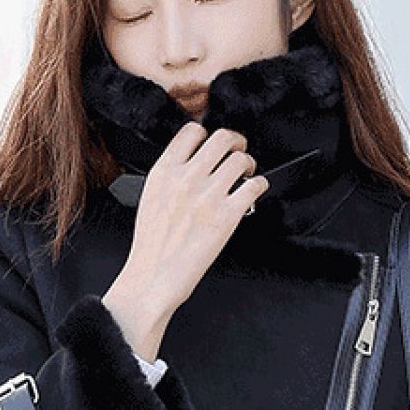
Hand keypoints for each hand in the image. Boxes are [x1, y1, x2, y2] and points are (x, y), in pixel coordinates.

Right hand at [123, 122, 269, 314]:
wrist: (153, 278)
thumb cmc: (152, 247)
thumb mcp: (150, 198)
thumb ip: (171, 177)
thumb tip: (191, 164)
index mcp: (164, 172)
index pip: (192, 132)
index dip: (207, 133)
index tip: (213, 143)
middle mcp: (187, 178)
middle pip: (222, 138)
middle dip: (235, 142)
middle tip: (238, 151)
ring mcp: (208, 196)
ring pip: (241, 159)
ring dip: (248, 163)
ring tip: (246, 174)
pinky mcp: (228, 215)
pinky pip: (254, 186)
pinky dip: (259, 185)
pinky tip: (254, 191)